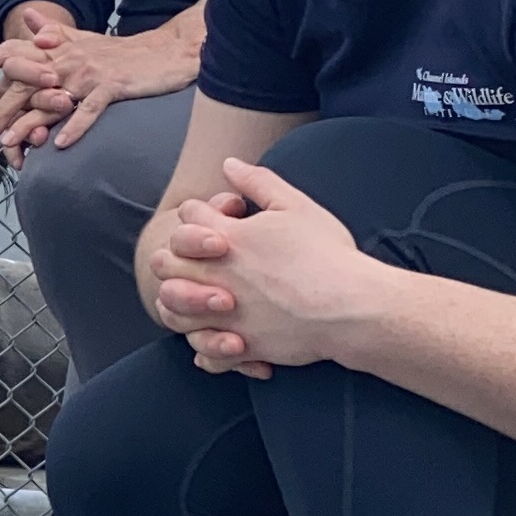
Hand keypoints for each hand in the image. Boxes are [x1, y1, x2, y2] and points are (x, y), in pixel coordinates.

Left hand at [18, 25, 201, 159]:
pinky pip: (89, 110)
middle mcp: (69, 60)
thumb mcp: (86, 39)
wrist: (166, 53)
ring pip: (52, 100)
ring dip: (30, 124)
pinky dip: (74, 127)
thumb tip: (30, 20)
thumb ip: (56, 33)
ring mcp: (90, 74)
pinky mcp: (112, 87)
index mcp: (60, 50)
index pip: (16, 52)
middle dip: (5, 110)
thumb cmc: (123, 53)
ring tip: (13, 144)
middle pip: (27, 83)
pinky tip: (59, 145)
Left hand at [150, 157, 374, 372]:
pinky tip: (220, 336)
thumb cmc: (327, 254)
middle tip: (202, 257)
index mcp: (227, 238)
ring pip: (173, 310)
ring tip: (202, 297)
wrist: (350, 306)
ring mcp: (224, 314)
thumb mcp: (296, 206)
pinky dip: (206, 348)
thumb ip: (258, 182)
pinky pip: (205, 353)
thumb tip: (229, 163)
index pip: (188, 215)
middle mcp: (216, 275)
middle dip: (175, 254)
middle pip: (165, 262)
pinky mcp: (240, 345)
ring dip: (180, 301)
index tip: (227, 217)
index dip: (203, 211)